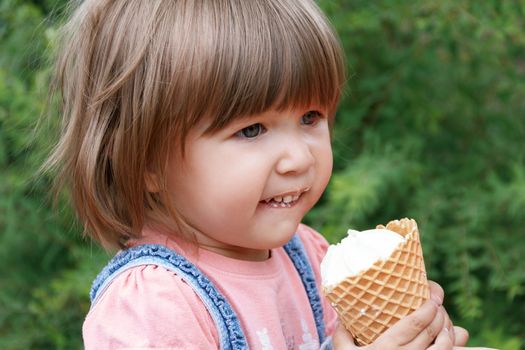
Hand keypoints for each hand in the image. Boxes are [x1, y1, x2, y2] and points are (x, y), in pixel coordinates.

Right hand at [332, 281, 469, 348]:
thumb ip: (343, 334)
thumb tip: (344, 317)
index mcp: (386, 348)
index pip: (414, 323)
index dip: (428, 308)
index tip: (432, 297)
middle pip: (432, 331)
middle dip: (440, 314)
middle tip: (438, 304)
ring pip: (444, 347)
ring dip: (449, 331)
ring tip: (445, 321)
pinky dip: (451, 346)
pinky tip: (448, 340)